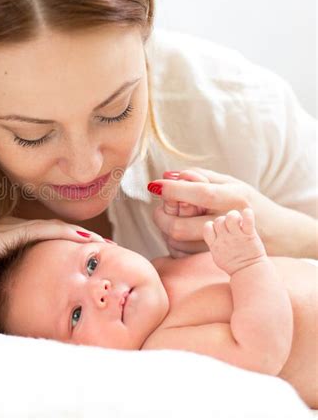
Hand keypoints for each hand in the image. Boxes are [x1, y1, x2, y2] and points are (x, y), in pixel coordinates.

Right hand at [0, 216, 105, 310]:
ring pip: (52, 228)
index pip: (50, 237)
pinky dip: (62, 234)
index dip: (74, 244)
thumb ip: (16, 278)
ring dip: (79, 235)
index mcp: (11, 237)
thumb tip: (39, 292)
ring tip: (103, 245)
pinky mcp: (1, 235)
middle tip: (108, 248)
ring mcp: (5, 230)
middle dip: (83, 239)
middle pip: (56, 230)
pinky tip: (83, 241)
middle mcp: (10, 228)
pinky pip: (38, 231)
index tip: (96, 255)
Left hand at [148, 167, 297, 257]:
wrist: (279, 233)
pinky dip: (174, 243)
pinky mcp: (215, 258)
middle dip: (161, 216)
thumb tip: (167, 175)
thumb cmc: (246, 202)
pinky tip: (182, 232)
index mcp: (234, 197)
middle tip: (161, 207)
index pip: (199, 194)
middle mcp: (228, 223)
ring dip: (166, 230)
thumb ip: (197, 175)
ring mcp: (223, 244)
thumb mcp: (229, 182)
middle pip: (180, 227)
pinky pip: (182, 254)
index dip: (172, 190)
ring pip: (177, 243)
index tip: (155, 185)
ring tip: (175, 218)